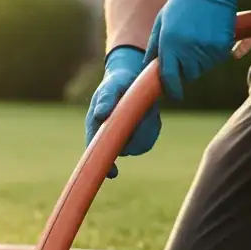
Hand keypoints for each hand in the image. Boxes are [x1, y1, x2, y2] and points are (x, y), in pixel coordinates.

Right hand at [85, 45, 160, 178]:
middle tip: (145, 115)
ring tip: (147, 110)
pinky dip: (152, 125)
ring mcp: (126, 137)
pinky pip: (150, 137)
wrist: (132, 76)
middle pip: (126, 150)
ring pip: (140, 145)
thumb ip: (106, 99)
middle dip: (137, 137)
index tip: (112, 173)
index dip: (104, 164)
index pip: (97, 151)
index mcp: (97, 128)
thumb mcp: (111, 86)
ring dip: (147, 129)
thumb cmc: (116, 82)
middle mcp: (111, 136)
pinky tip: (150, 112)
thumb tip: (100, 114)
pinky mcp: (140, 134)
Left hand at [144, 0, 250, 100]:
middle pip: (188, 74)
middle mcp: (187, 48)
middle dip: (186, 69)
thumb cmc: (185, 1)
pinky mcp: (222, 46)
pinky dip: (213, 53)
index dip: (171, 88)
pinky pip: (217, 59)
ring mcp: (206, 48)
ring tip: (198, 36)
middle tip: (187, 51)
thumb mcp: (163, 19)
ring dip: (200, 60)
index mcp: (169, 42)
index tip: (174, 94)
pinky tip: (209, 34)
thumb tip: (147, 64)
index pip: (168, 75)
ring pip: (203, 68)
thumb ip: (154, 44)